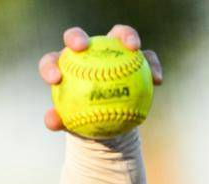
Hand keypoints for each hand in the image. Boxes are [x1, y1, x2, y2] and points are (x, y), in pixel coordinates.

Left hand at [38, 24, 162, 131]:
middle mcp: (85, 51)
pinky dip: (152, 66)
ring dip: (128, 36)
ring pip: (118, 34)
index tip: (55, 78)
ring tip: (134, 48)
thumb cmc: (86, 123)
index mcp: (65, 66)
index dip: (51, 65)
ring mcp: (110, 50)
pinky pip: (145, 57)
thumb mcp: (73, 125)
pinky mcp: (133, 57)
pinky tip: (157, 80)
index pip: (53, 60)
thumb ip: (60, 121)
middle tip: (82, 47)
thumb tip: (51, 120)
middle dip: (77, 36)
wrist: (108, 124)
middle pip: (78, 36)